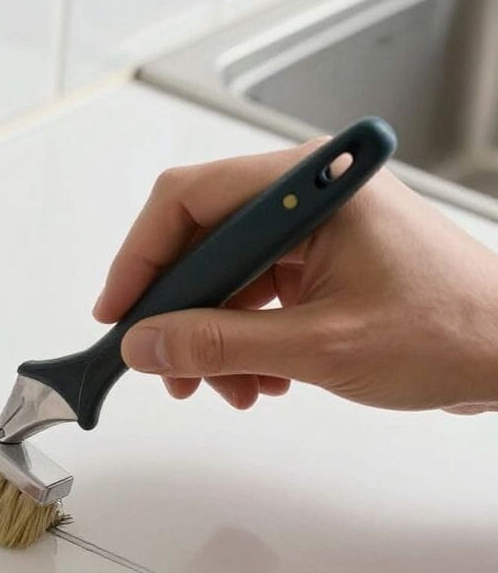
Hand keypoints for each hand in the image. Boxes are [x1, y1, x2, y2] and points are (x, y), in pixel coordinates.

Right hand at [93, 139, 497, 412]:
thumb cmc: (452, 331)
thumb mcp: (319, 346)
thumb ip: (220, 344)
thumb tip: (147, 343)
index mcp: (312, 185)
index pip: (189, 199)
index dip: (141, 257)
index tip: (119, 313)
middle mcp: (309, 194)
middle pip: (201, 241)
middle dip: (179, 312)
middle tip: (163, 364)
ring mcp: (316, 227)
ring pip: (224, 274)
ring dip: (211, 335)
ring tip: (223, 387)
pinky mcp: (324, 259)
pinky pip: (255, 291)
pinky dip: (243, 337)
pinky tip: (257, 379)